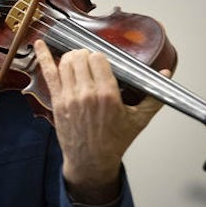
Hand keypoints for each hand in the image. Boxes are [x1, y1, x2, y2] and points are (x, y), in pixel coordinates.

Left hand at [33, 40, 168, 203]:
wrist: (92, 161)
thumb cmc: (115, 141)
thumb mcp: (139, 119)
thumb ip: (153, 96)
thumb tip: (166, 74)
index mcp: (108, 94)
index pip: (99, 58)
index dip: (100, 57)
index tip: (103, 63)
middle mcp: (87, 93)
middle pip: (81, 57)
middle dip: (86, 55)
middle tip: (90, 63)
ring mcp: (70, 97)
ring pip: (66, 61)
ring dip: (71, 57)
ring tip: (77, 61)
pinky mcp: (57, 101)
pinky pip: (48, 73)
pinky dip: (43, 56)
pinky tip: (39, 45)